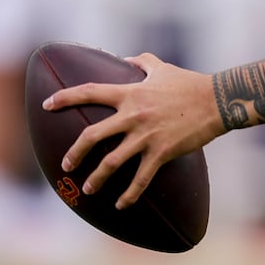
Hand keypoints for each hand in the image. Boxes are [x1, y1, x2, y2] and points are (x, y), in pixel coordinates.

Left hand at [43, 53, 222, 209]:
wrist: (217, 101)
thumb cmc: (190, 83)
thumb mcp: (162, 68)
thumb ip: (142, 62)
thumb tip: (126, 59)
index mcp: (129, 94)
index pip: (89, 93)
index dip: (65, 98)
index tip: (47, 105)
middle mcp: (132, 115)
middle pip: (92, 135)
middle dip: (74, 153)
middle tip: (66, 165)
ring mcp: (146, 136)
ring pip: (111, 162)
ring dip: (96, 178)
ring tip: (88, 189)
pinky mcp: (162, 152)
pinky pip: (141, 178)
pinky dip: (129, 194)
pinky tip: (121, 205)